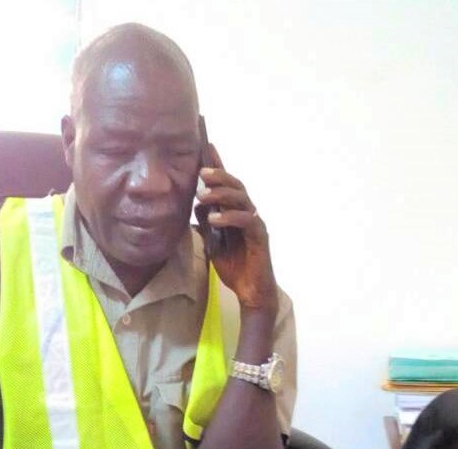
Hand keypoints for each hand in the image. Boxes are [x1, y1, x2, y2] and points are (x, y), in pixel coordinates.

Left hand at [195, 145, 278, 312]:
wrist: (251, 292)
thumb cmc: (235, 267)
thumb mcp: (213, 243)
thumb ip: (207, 223)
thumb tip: (197, 203)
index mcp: (236, 212)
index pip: (227, 185)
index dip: (218, 165)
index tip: (207, 147)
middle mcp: (247, 213)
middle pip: (236, 186)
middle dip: (219, 175)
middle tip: (201, 172)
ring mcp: (255, 224)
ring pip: (242, 199)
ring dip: (222, 194)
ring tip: (203, 195)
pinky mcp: (260, 237)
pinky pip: (247, 221)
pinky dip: (230, 217)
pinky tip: (215, 219)